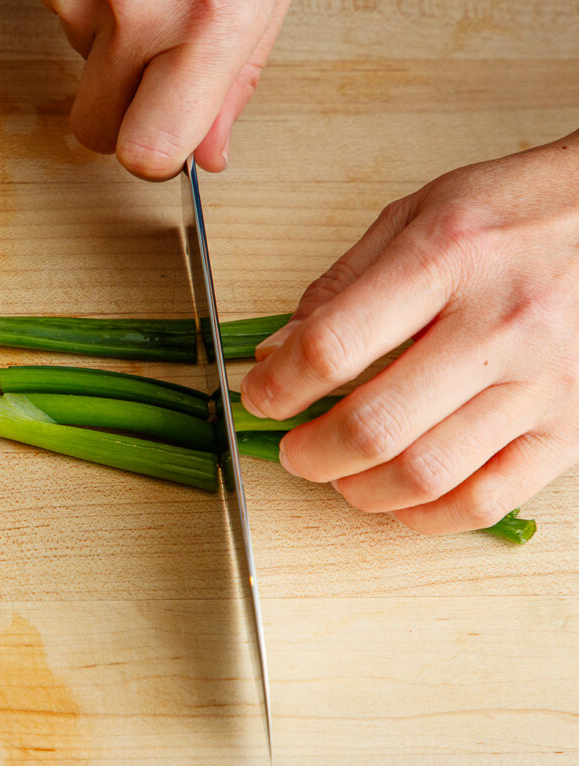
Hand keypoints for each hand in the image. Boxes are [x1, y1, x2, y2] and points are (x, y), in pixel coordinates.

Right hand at [41, 0, 288, 178]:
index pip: (147, 152)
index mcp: (208, 22)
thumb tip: (208, 154)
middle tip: (155, 65)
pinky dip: (88, 4)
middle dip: (120, 109)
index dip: (153, 159)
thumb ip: (235, 81)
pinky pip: (61, 18)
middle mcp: (137, 11)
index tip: (165, 146)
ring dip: (106, 43)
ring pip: (77, 65)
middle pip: (96, 128)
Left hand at [240, 131, 578, 533]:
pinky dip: (430, 515)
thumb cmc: (520, 210)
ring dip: (360, 490)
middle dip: (310, 453)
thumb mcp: (418, 215)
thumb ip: (341, 285)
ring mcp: (542, 381)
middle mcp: (498, 324)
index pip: (333, 346)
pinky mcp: (572, 426)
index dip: (278, 385)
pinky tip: (402, 499)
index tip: (259, 396)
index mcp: (446, 259)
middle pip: (374, 425)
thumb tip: (278, 350)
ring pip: (426, 474)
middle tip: (291, 450)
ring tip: (339, 476)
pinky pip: (490, 498)